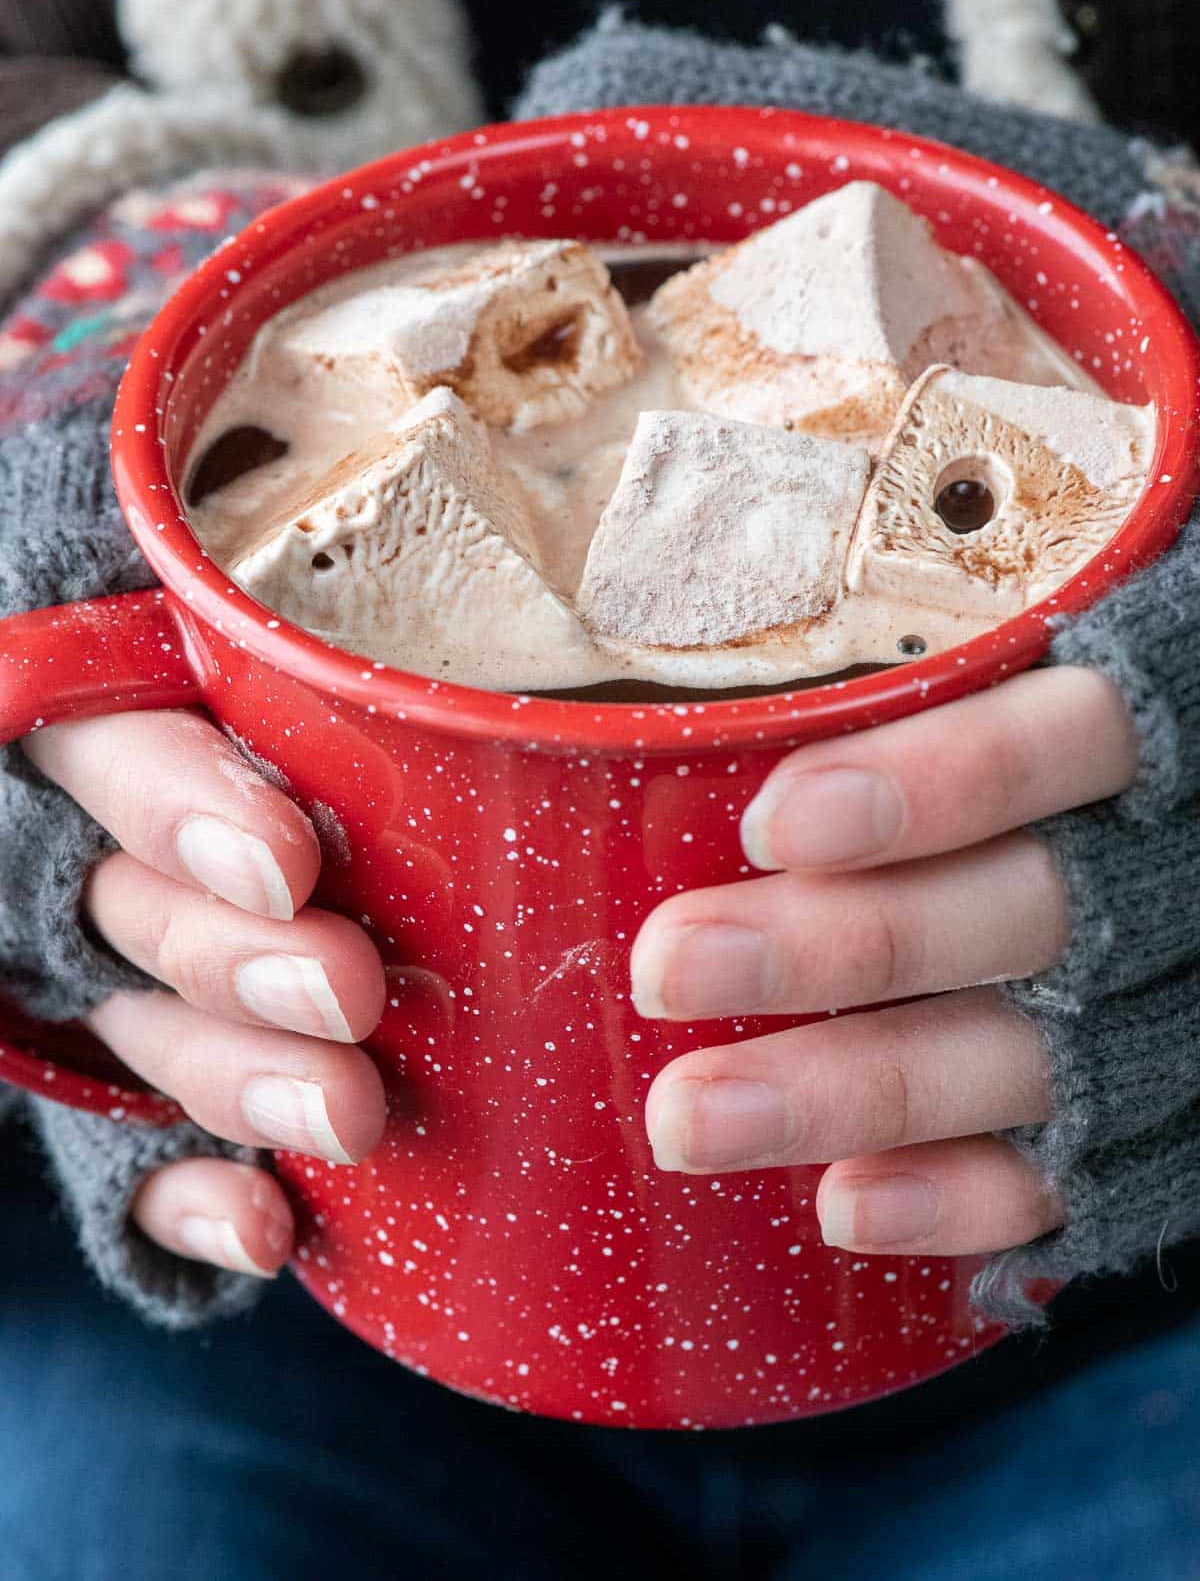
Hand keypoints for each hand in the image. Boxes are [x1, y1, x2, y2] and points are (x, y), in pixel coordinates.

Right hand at [23, 710, 386, 1277]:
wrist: (398, 888)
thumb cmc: (411, 763)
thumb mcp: (371, 717)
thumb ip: (374, 713)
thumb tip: (524, 717)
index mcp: (145, 735)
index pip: (121, 745)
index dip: (183, 806)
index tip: (289, 863)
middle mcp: (116, 864)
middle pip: (139, 906)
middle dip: (241, 958)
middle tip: (349, 991)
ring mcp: (120, 993)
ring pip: (150, 1034)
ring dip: (243, 1079)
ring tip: (348, 1115)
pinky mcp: (135, 1109)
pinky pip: (135, 1169)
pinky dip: (195, 1203)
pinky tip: (266, 1229)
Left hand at [631, 667, 1139, 1258]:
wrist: (1185, 872)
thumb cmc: (1062, 757)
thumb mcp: (1048, 677)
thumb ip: (950, 672)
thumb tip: (733, 641)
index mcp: (1159, 738)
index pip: (1069, 743)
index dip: (937, 781)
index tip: (774, 823)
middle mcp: (1164, 884)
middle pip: (1018, 911)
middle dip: (835, 945)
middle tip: (669, 965)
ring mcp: (1160, 1019)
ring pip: (1016, 1056)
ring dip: (844, 1091)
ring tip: (689, 1116)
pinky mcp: (1148, 1132)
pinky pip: (1061, 1180)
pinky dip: (955, 1198)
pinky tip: (843, 1204)